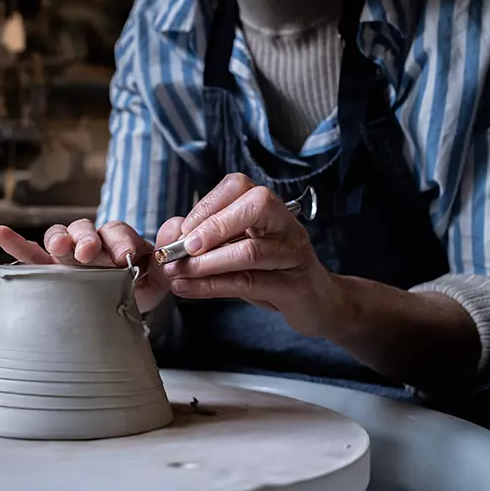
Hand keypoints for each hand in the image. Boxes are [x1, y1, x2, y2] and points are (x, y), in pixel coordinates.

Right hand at [0, 219, 182, 312]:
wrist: (124, 306)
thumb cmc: (141, 286)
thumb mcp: (161, 275)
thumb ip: (169, 253)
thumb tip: (178, 227)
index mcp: (118, 239)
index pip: (117, 231)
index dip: (120, 240)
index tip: (124, 256)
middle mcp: (91, 241)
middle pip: (85, 228)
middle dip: (86, 238)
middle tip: (88, 252)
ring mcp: (68, 253)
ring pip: (59, 236)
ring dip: (58, 237)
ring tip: (59, 246)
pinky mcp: (49, 268)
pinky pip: (30, 255)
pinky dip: (16, 244)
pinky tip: (0, 232)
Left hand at [161, 173, 350, 337]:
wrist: (317, 303)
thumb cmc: (274, 273)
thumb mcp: (241, 249)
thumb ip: (211, 239)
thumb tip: (172, 232)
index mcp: (270, 209)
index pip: (238, 187)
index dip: (206, 205)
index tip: (182, 230)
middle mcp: (285, 225)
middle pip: (254, 206)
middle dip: (213, 225)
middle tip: (184, 247)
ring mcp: (293, 254)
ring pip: (250, 250)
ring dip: (206, 263)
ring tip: (178, 272)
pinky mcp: (294, 286)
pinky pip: (251, 283)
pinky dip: (213, 286)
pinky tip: (189, 289)